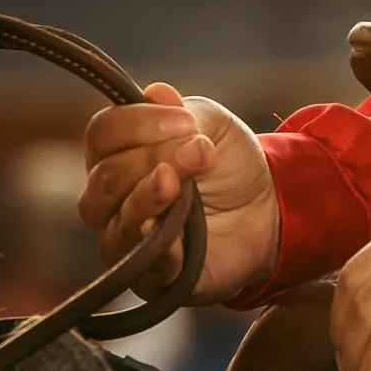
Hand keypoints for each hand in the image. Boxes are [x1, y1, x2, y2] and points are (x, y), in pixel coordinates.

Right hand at [79, 82, 280, 303]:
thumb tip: (156, 93)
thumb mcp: (213, 126)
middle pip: (105, 177)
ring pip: (116, 222)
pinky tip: (178, 230)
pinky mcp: (149, 277)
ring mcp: (125, 239)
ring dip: (149, 197)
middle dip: (150, 158)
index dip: (137, 123)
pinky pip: (141, 265)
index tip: (186, 121)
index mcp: (117, 153)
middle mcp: (110, 198)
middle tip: (199, 153)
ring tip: (178, 183)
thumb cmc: (228, 166)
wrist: (268, 212)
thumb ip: (182, 111)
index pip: (101, 133)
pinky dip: (158, 243)